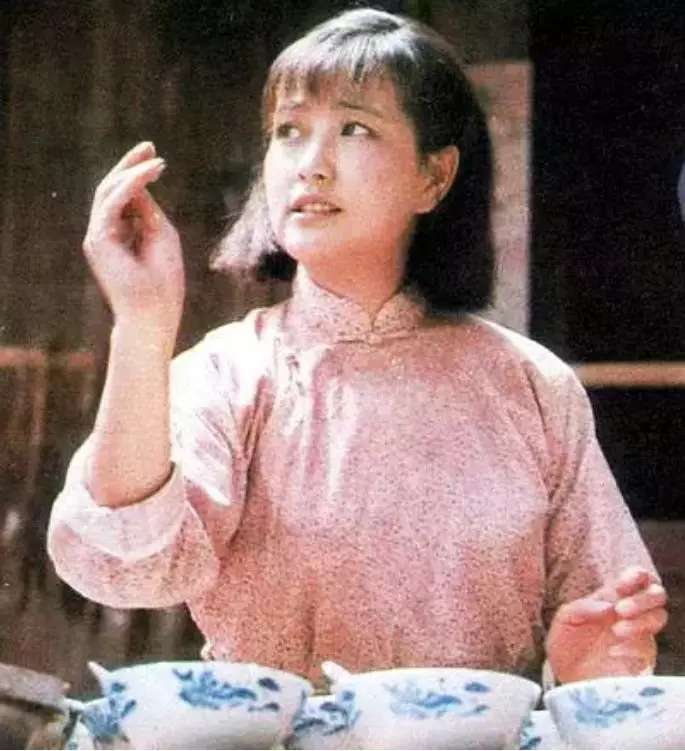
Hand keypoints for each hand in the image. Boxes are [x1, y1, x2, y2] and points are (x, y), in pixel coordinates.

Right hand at [83, 141, 184, 344]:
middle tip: (150, 147)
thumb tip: (140, 182)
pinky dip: (130, 187)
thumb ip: (149, 210)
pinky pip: (111, 204)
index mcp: (119, 234)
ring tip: (156, 162)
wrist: (153, 313)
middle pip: (111, 189)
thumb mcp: (161, 236)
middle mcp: (104, 233)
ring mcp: (98, 236)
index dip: (138, 175)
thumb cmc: (163, 281)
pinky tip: (148, 175)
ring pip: (109, 192)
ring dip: (132, 173)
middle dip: (130, 166)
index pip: (124, 197)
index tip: (157, 158)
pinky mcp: (98, 240)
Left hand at [546, 566, 667, 683]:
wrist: (565, 680)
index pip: (638, 579)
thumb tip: (608, 606)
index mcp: (612, 599)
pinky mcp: (642, 661)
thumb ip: (582, 608)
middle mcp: (630, 615)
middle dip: (643, 598)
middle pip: (657, 595)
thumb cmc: (566, 645)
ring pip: (659, 618)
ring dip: (641, 621)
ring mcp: (639, 637)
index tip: (625, 583)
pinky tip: (613, 651)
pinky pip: (648, 649)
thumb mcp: (564, 621)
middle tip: (620, 609)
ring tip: (616, 631)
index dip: (637, 575)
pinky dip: (632, 647)